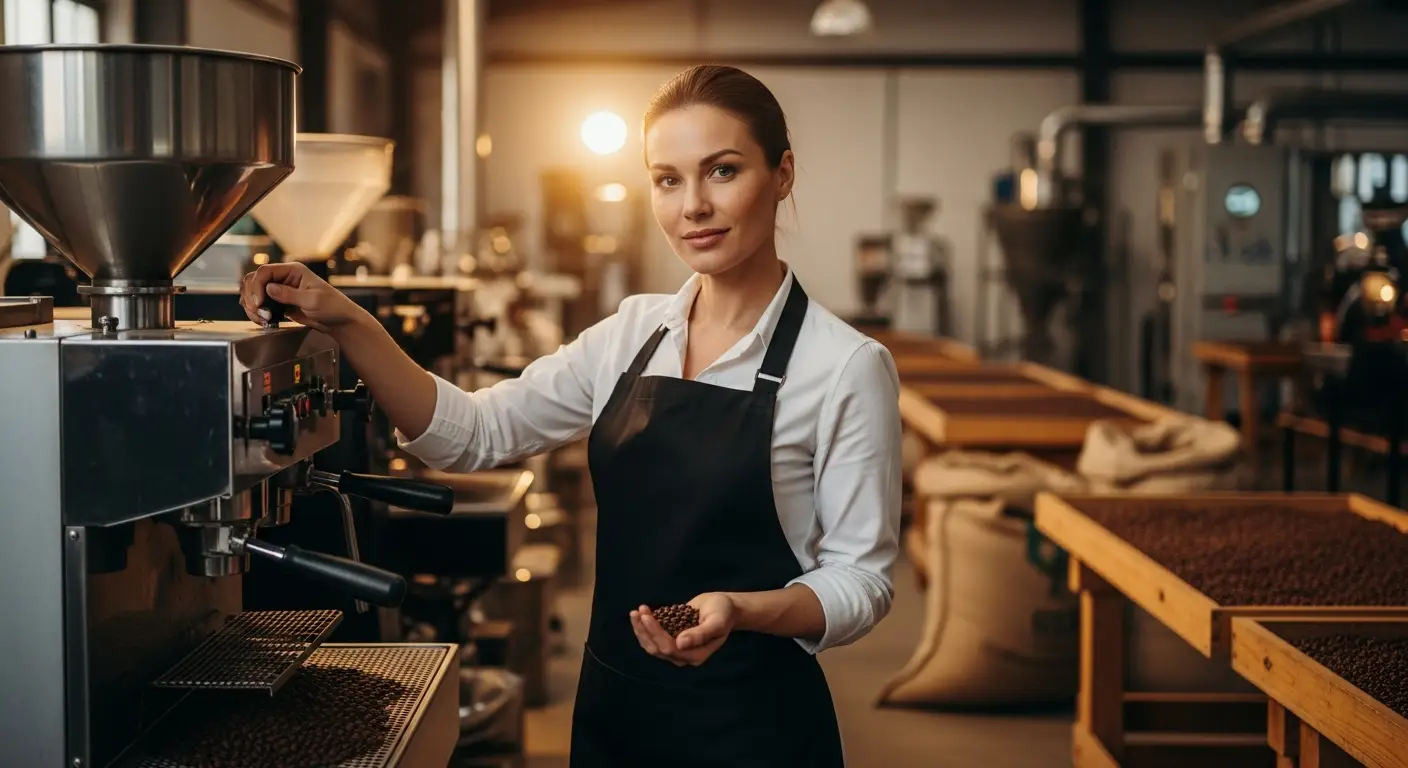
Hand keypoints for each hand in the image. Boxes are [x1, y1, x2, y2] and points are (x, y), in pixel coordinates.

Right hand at [239, 262, 363, 332]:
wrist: (339, 322)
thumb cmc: (332, 307)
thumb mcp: (313, 300)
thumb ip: (290, 294)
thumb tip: (269, 288)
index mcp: (293, 270)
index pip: (265, 272)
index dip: (257, 286)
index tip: (259, 303)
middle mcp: (284, 277)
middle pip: (254, 280)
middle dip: (251, 296)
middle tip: (259, 312)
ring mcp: (280, 290)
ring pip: (254, 292)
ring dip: (252, 306)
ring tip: (262, 319)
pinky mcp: (279, 303)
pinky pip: (260, 305)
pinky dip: (256, 313)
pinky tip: (263, 321)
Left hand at [630, 593, 735, 666]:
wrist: (724, 607)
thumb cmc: (723, 613)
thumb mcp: (717, 621)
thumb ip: (701, 634)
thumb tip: (681, 643)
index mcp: (696, 656)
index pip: (670, 648)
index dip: (655, 633)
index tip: (646, 615)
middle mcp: (684, 656)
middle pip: (657, 649)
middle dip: (644, 631)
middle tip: (637, 611)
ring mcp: (677, 649)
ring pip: (652, 645)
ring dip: (641, 630)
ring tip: (635, 612)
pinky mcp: (671, 640)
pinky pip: (653, 639)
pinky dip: (644, 628)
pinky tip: (640, 614)